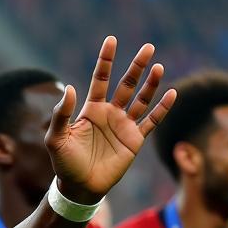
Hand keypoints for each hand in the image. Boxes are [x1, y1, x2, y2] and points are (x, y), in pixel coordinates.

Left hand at [46, 37, 176, 202]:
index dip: (106, 60)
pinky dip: (162, 108)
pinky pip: (152, 121)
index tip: (111, 40)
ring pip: (141, 99)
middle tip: (148, 47)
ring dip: (150, 84)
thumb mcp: (56, 139)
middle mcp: (110, 114)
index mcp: (91, 110)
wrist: (79, 187)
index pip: (100, 79)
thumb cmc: (64, 164)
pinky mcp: (134, 140)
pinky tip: (171, 93)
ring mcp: (124, 126)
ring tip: (157, 66)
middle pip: (126, 84)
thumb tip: (70, 89)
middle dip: (136, 67)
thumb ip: (61, 115)